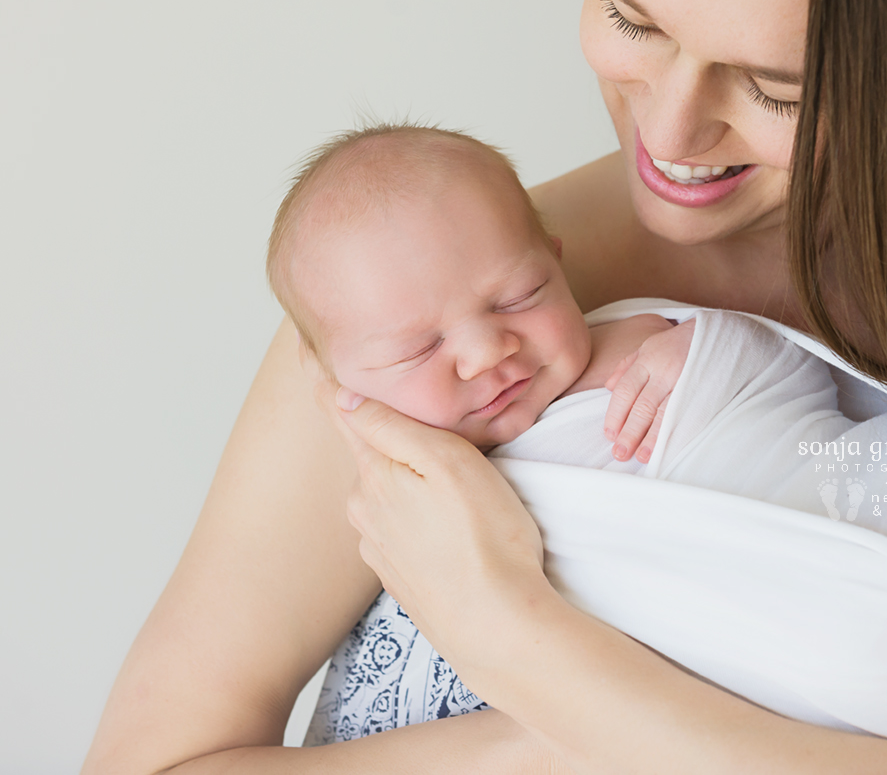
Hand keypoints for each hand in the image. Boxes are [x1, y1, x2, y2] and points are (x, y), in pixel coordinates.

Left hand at [333, 388, 548, 675]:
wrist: (497, 627)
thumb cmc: (487, 539)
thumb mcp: (449, 464)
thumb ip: (394, 428)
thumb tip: (346, 395)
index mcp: (374, 474)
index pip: (341, 412)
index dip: (324, 377)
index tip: (303, 345)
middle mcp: (365, 510)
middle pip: (372, 453)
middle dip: (392, 437)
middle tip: (432, 423)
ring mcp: (380, 547)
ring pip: (389, 493)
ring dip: (411, 483)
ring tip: (457, 486)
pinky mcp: (401, 576)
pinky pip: (403, 528)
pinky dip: (421, 519)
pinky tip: (453, 528)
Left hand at [603, 318, 694, 463]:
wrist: (720, 332)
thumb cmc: (679, 342)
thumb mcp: (650, 345)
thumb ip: (627, 365)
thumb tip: (609, 386)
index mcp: (648, 359)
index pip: (626, 390)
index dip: (615, 414)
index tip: (609, 434)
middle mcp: (665, 371)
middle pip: (642, 406)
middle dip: (629, 432)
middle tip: (620, 453)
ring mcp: (685, 381)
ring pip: (664, 414)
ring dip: (651, 438)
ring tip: (642, 456)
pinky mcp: (703, 391)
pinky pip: (686, 415)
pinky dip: (675, 432)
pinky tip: (668, 446)